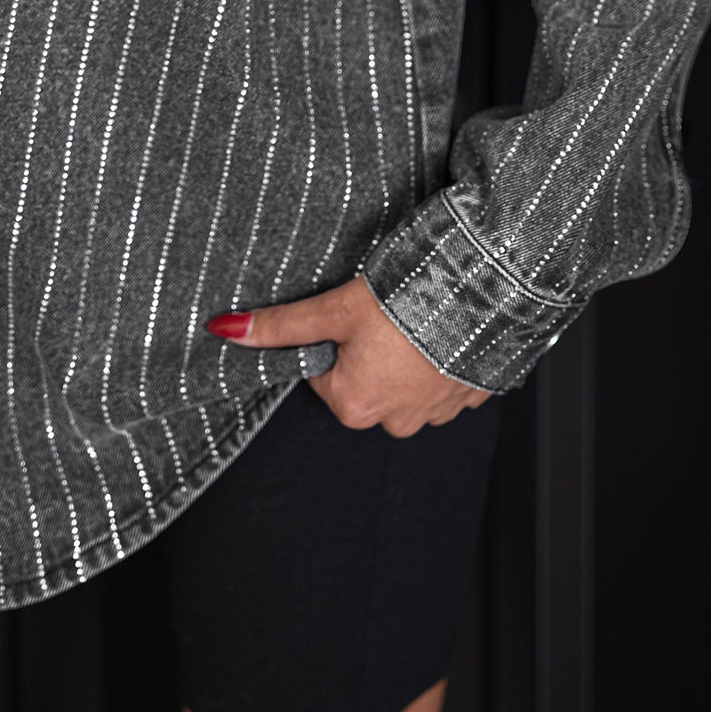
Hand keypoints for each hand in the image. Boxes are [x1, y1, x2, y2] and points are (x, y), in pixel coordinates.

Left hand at [205, 275, 494, 434]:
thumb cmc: (408, 300)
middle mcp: (396, 421)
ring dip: (406, 354)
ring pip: (403, 382)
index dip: (331, 336)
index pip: (322, 372)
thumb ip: (280, 325)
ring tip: (414, 316)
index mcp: (354, 406)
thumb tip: (225, 330)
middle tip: (382, 312)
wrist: (485, 290)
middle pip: (361, 380)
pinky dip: (439, 356)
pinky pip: (442, 379)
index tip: (349, 315)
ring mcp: (437, 413)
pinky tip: (442, 327)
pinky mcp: (470, 396)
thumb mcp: (333, 308)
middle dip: (367, 349)